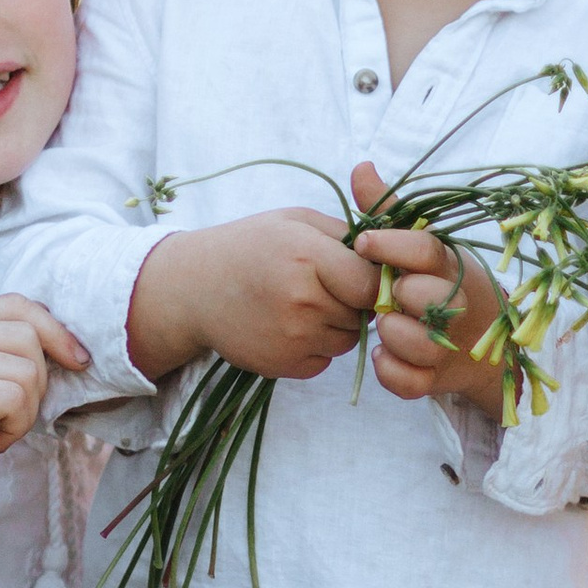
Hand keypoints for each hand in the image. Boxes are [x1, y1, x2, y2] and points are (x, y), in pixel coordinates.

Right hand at [0, 296, 85, 549]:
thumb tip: (65, 342)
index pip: (14, 304)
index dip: (55, 331)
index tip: (76, 362)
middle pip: (26, 333)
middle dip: (40, 380)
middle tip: (13, 416)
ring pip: (26, 368)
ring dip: (26, 410)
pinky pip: (15, 397)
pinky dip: (16, 427)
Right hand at [126, 209, 378, 382]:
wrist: (193, 288)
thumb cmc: (250, 245)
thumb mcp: (296, 220)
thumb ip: (347, 235)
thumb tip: (393, 256)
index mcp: (307, 257)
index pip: (372, 283)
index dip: (375, 280)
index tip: (363, 272)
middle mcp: (301, 301)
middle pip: (363, 313)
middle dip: (355, 300)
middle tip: (328, 284)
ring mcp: (292, 339)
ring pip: (347, 340)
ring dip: (338, 324)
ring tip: (307, 302)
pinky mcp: (283, 366)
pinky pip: (325, 361)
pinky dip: (317, 346)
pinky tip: (291, 324)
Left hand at [347, 162, 504, 406]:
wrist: (478, 343)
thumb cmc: (437, 284)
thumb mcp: (420, 245)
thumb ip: (389, 212)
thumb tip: (360, 166)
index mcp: (449, 265)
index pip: (424, 249)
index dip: (392, 246)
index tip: (362, 243)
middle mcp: (454, 303)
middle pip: (427, 296)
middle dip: (401, 295)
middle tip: (388, 294)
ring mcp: (447, 344)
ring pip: (418, 341)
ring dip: (394, 334)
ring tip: (385, 324)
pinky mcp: (436, 379)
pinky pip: (410, 381)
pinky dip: (392, 371)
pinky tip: (383, 355)